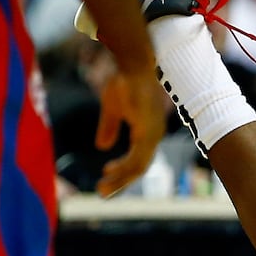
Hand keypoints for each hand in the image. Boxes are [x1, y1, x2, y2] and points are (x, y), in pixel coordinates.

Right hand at [93, 65, 168, 197]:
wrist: (132, 63)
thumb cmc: (124, 81)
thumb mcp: (112, 108)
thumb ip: (109, 127)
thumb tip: (103, 147)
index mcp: (148, 131)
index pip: (138, 159)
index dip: (123, 171)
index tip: (105, 177)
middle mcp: (154, 135)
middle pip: (139, 168)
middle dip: (120, 182)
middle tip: (102, 192)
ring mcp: (153, 134)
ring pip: (138, 167)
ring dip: (119, 179)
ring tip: (102, 188)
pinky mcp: (148, 131)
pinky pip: (136, 158)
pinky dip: (123, 168)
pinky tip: (109, 172)